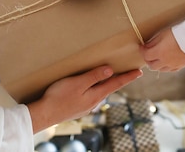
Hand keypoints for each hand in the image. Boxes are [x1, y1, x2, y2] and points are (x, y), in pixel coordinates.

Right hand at [27, 66, 141, 132]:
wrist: (45, 113)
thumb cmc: (59, 96)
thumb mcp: (78, 83)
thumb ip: (94, 76)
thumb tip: (110, 71)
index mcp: (95, 95)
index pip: (115, 84)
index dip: (127, 77)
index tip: (139, 72)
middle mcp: (93, 102)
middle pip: (109, 88)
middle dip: (119, 80)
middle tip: (129, 72)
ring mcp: (86, 106)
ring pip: (100, 92)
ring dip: (107, 84)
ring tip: (112, 76)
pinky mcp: (78, 107)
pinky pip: (91, 95)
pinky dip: (96, 88)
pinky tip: (92, 85)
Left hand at [140, 27, 184, 71]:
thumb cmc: (177, 34)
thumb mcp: (162, 34)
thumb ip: (153, 42)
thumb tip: (146, 46)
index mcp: (159, 53)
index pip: (146, 55)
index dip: (142, 51)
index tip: (142, 47)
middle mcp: (165, 62)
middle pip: (151, 66)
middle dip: (148, 59)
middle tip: (148, 53)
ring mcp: (173, 65)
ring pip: (160, 69)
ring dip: (156, 64)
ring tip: (157, 57)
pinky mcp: (180, 66)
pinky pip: (169, 70)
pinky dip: (165, 67)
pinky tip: (166, 61)